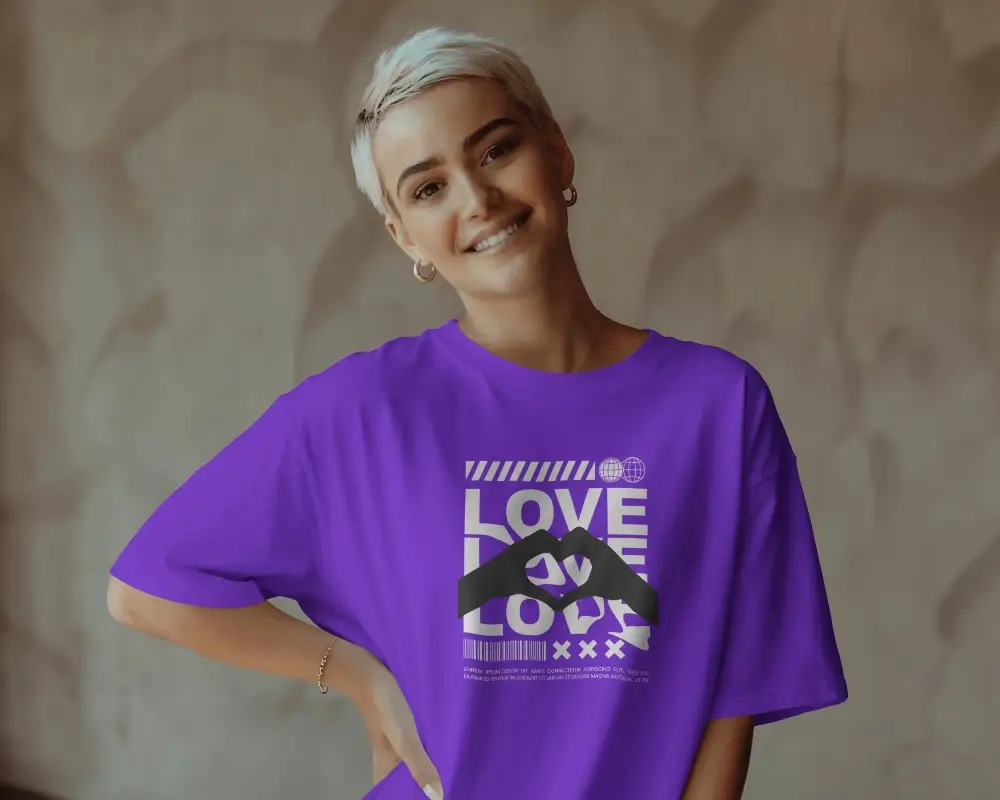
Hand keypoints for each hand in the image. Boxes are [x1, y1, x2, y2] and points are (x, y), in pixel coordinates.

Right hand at [341, 640, 443, 798]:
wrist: (370, 673)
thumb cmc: (385, 709)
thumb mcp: (404, 739)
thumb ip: (419, 765)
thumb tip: (437, 797)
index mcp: (386, 769)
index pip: (396, 793)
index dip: (413, 796)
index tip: (438, 796)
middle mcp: (390, 760)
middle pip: (407, 780)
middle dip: (427, 782)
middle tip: (454, 781)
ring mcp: (396, 743)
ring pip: (414, 763)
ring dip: (430, 767)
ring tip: (456, 767)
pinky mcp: (403, 728)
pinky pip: (419, 745)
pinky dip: (430, 749)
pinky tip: (446, 744)